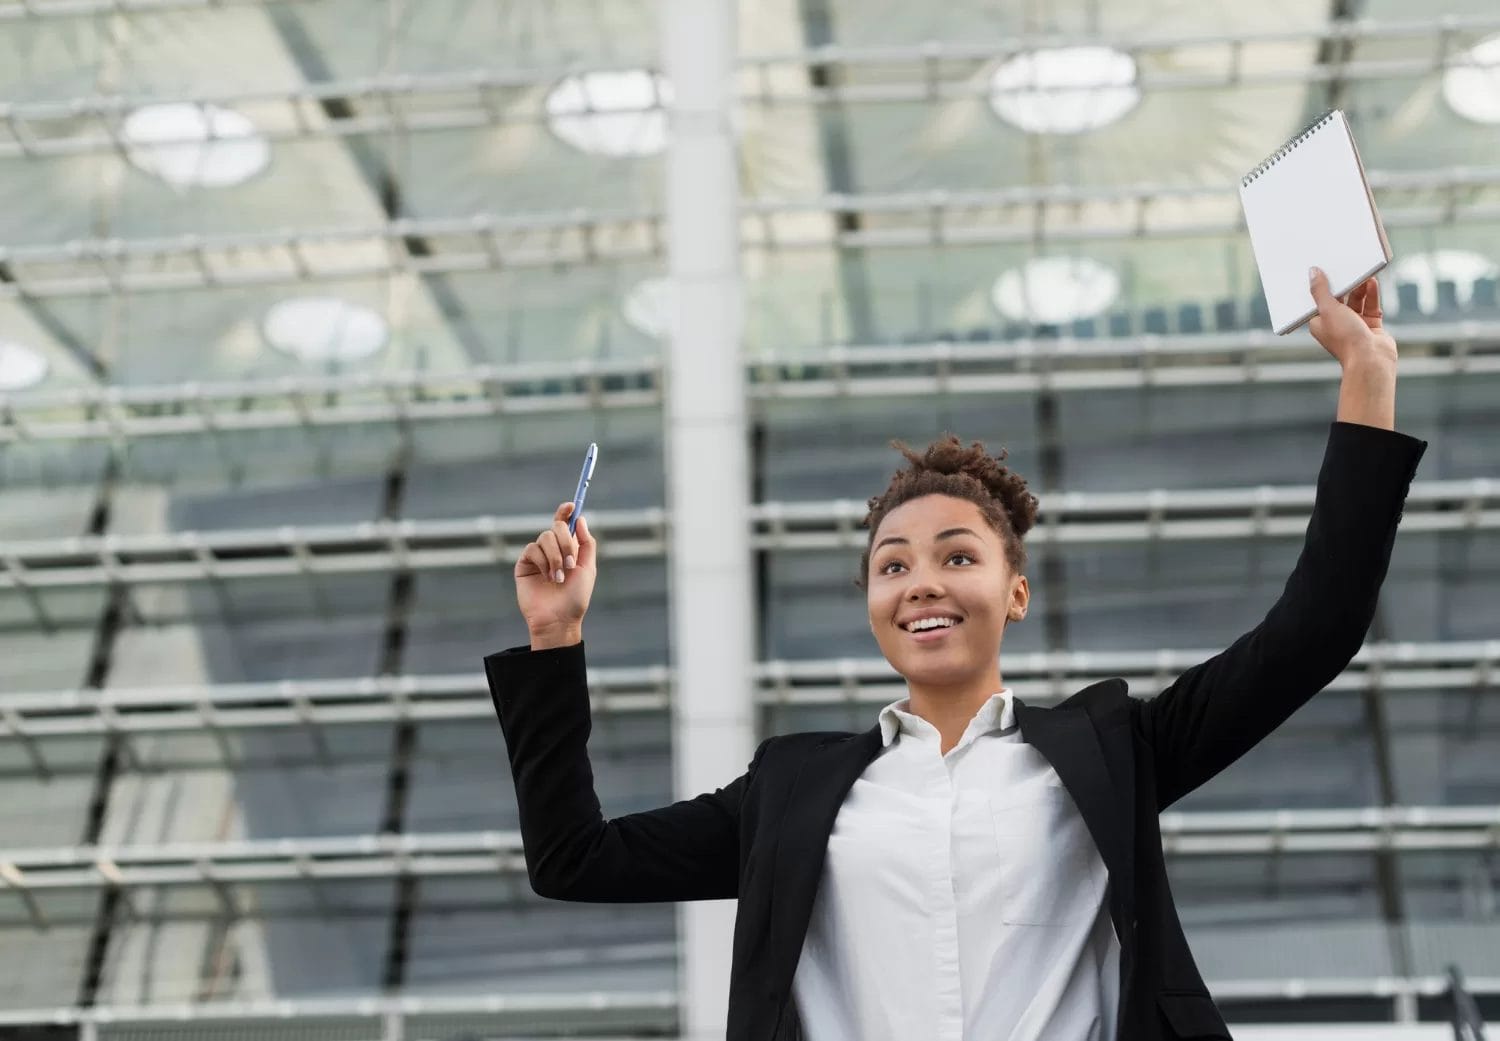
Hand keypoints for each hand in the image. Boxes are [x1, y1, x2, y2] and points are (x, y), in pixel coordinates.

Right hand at [515, 501, 594, 642]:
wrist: (559, 618)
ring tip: (559, 578)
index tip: (572, 505)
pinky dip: (543, 562)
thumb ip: (586, 543)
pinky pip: (532, 549)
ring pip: (545, 537)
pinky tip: (547, 577)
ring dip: (556, 557)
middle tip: (571, 563)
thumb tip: (580, 518)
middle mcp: (552, 550)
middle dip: (565, 542)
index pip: (565, 524)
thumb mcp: (588, 569)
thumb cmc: (575, 598)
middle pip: (556, 526)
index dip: (566, 511)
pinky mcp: (524, 564)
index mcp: (568, 549)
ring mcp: (538, 556)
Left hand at [1308, 268, 1397, 369]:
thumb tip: (1312, 272)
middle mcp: (1336, 324)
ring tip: (1363, 273)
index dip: (1321, 286)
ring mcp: (1354, 325)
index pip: (1318, 301)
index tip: (1324, 269)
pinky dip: (1371, 294)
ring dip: (1359, 288)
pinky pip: (1370, 306)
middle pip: (1339, 299)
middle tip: (1346, 267)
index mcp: (1319, 324)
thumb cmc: (1345, 338)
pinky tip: (1372, 282)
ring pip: (1356, 301)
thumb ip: (1320, 291)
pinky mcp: (1370, 325)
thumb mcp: (1328, 310)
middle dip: (1344, 284)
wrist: (1371, 359)